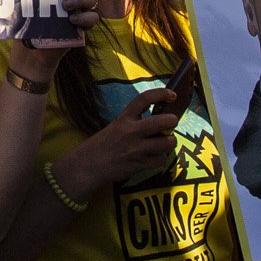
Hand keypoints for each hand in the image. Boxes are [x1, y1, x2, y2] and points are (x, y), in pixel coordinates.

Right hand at [54, 90, 180, 199]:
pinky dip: (160, 159)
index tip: (172, 95)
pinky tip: (153, 158)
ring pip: (167, 142)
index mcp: (124, 118)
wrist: (88, 166)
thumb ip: (133, 123)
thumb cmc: (101, 145)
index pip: (144, 99)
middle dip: (172, 121)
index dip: (161, 94)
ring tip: (163, 143)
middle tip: (171, 123)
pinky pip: (161, 160)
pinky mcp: (140, 165)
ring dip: (169, 142)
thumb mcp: (115, 126)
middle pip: (163, 121)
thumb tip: (157, 122)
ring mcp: (137, 149)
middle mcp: (132, 131)